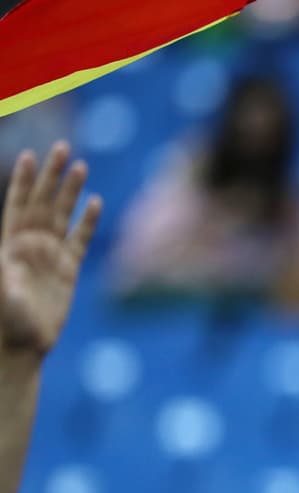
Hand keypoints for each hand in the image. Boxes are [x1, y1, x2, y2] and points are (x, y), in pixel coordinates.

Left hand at [1, 142, 101, 354]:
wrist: (20, 345)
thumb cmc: (3, 321)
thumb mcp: (0, 293)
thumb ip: (0, 273)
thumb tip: (0, 256)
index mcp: (9, 244)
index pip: (17, 204)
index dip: (22, 181)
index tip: (28, 156)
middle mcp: (29, 244)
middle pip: (43, 202)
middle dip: (51, 175)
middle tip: (62, 147)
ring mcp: (49, 256)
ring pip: (62, 215)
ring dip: (70, 191)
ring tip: (80, 166)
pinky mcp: (68, 271)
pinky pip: (80, 240)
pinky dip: (88, 221)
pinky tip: (95, 203)